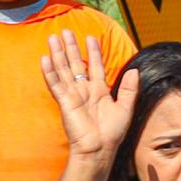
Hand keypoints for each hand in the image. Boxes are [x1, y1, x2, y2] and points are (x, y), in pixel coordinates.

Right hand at [43, 28, 132, 160]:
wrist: (99, 149)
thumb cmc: (112, 133)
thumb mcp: (126, 108)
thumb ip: (130, 89)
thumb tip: (135, 70)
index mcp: (99, 91)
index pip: (94, 66)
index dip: (93, 52)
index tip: (91, 37)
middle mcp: (84, 90)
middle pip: (75, 64)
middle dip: (71, 47)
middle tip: (65, 31)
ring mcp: (73, 95)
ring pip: (63, 69)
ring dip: (58, 54)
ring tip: (53, 38)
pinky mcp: (64, 102)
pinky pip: (56, 84)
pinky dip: (50, 71)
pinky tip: (45, 59)